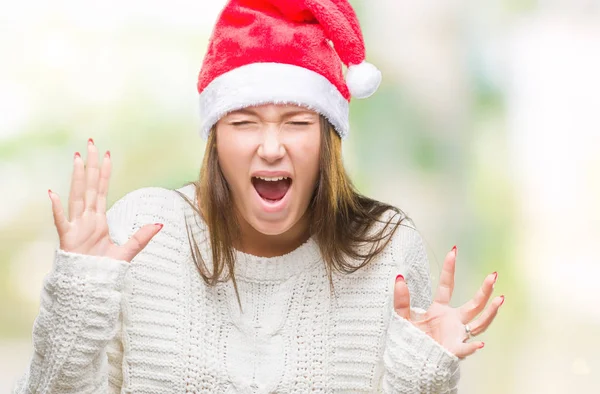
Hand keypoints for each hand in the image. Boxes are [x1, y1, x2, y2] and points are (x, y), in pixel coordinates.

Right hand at [48, 138, 162, 261]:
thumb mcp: (127, 251)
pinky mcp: (68, 238)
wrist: (89, 286)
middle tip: (91, 144)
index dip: (104, 173)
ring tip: (77, 158)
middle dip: (90, 165)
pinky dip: (57, 208)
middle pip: (88, 186)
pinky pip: (62, 220)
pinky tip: (53, 193)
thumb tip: (160, 225)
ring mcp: (77, 226)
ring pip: (77, 196)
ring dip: (77, 177)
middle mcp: (87, 219)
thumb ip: (142, 237)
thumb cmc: (103, 269)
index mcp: (99, 220)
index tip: (107, 155)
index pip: (101, 190)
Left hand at [394, 246, 503, 358]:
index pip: (447, 286)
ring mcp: (456, 334)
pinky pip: (465, 349)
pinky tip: (479, 345)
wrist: (410, 362)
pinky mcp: (454, 350)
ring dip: (490, 313)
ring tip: (500, 300)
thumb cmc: (410, 340)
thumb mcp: (402, 317)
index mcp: (439, 309)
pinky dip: (471, 348)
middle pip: (473, 304)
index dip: (449, 269)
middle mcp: (453, 320)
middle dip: (484, 290)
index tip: (453, 250)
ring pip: (479, 323)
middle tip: (494, 275)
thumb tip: (399, 278)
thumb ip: (401, 300)